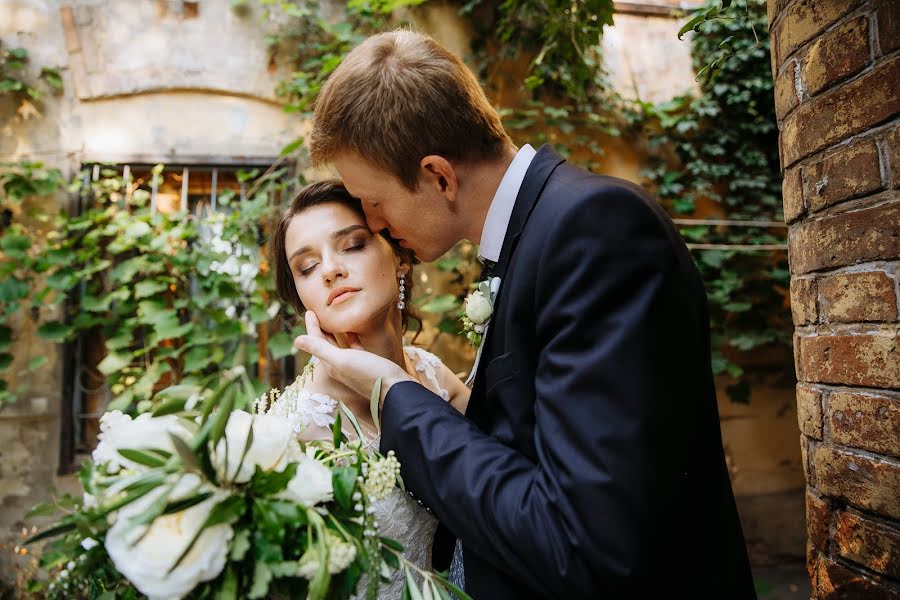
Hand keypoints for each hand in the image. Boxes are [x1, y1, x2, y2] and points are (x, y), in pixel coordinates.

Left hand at [293, 311, 412, 404]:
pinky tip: (353, 330)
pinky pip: (354, 348)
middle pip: (325, 344)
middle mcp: (340, 366)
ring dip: (333, 333)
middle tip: (316, 312)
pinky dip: (350, 338)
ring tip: (332, 319)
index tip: (309, 310)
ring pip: (339, 346)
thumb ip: (320, 349)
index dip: (311, 326)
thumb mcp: (342, 360)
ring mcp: (353, 365)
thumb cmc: (369, 374)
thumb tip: (296, 340)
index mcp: (331, 364)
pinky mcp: (367, 364)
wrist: (396, 390)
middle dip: (319, 329)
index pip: (316, 342)